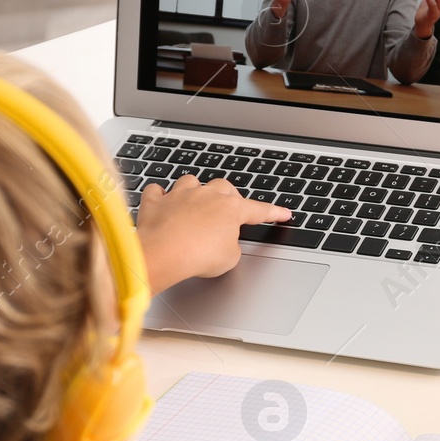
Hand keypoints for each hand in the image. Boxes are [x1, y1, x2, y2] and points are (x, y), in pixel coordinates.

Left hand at [134, 176, 289, 292]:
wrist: (163, 254)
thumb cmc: (197, 255)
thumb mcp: (229, 258)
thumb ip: (231, 246)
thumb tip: (224, 243)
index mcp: (230, 209)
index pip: (258, 210)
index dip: (273, 212)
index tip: (283, 213)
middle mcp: (206, 195)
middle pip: (223, 187)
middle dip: (229, 196)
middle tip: (230, 209)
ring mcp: (179, 196)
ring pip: (190, 181)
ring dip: (194, 189)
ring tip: (195, 200)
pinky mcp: (156, 203)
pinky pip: (156, 192)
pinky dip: (159, 196)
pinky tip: (161, 201)